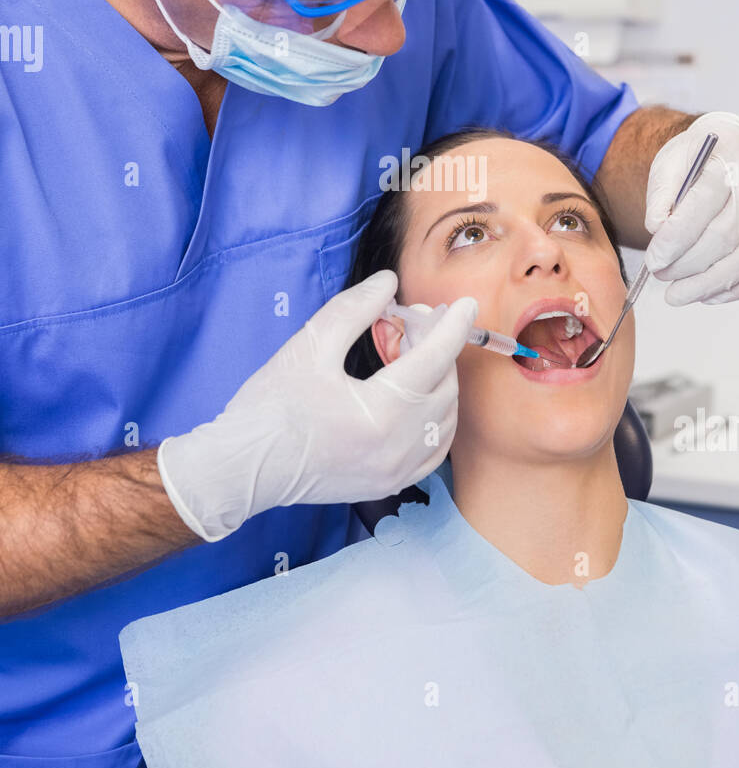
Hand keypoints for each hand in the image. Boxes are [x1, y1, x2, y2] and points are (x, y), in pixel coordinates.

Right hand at [157, 271, 477, 541]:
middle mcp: (397, 447)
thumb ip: (355, 309)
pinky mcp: (386, 484)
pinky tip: (418, 401)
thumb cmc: (271, 407)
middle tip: (412, 324)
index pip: (434, 358)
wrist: (243, 467)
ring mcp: (395, 471)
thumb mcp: (310, 345)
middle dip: (438, 350)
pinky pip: (432, 451)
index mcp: (381, 411)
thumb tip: (388, 283)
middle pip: (443, 387)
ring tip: (410, 358)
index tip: (465, 304)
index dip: (453, 326)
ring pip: (444, 421)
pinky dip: (434, 421)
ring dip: (439, 385)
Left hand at [643, 111, 738, 304]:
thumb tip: (658, 232)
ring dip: (710, 284)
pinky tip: (710, 294)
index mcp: (730, 159)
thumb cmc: (699, 160)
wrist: (736, 148)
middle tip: (661, 276)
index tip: (654, 259)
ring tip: (679, 293)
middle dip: (688, 265)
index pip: (703, 204)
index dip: (676, 238)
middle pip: (727, 235)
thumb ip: (660, 197)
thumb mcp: (670, 164)